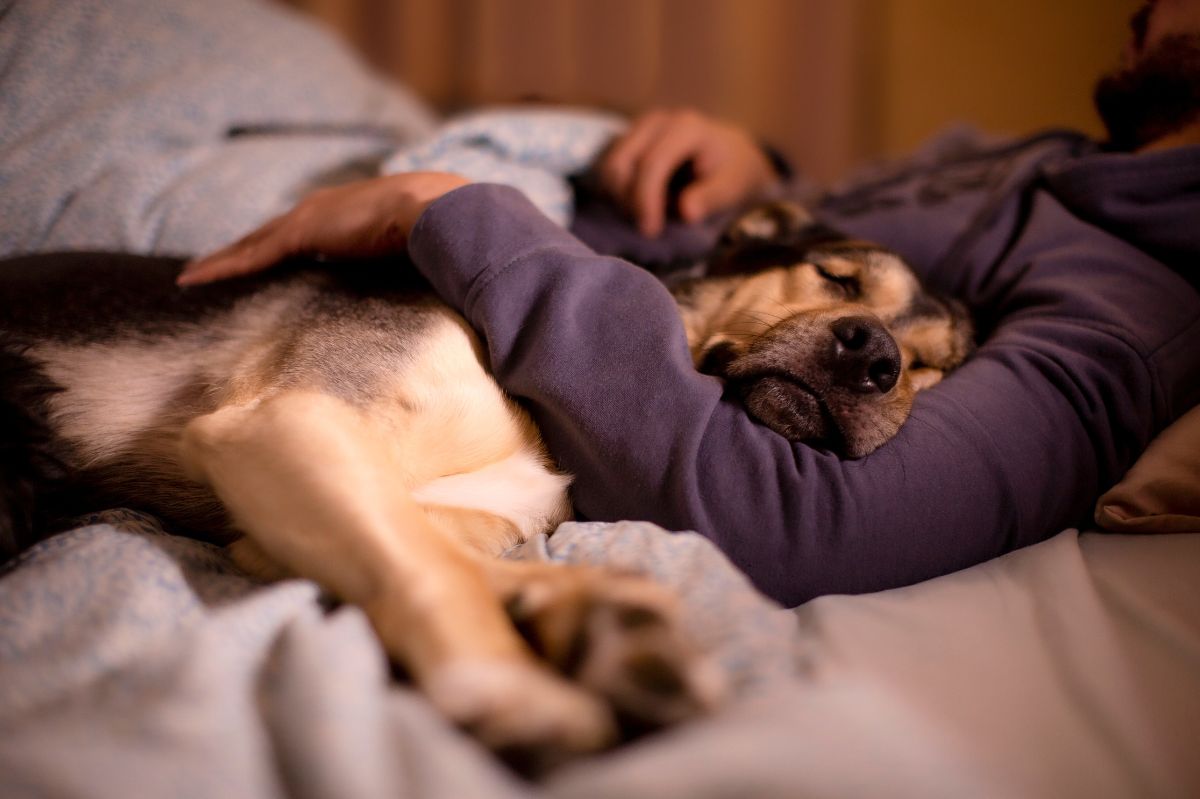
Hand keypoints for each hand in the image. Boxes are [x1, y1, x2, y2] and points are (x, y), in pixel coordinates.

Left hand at [176, 172, 470, 284]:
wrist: (440, 212)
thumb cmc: (441, 235)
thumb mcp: (419, 253)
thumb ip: (410, 267)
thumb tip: (428, 294)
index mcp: (350, 214)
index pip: (305, 234)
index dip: (281, 247)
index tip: (265, 260)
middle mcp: (324, 210)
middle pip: (270, 236)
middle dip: (243, 251)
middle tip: (212, 267)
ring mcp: (310, 219)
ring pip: (253, 244)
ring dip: (223, 260)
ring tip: (193, 277)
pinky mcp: (302, 232)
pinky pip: (253, 255)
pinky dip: (223, 267)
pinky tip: (194, 279)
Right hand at [595, 109, 778, 237]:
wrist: (731, 154)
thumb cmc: (733, 172)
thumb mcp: (732, 187)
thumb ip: (711, 198)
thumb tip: (687, 212)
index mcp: (686, 128)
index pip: (652, 164)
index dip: (646, 200)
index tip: (651, 230)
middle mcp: (657, 121)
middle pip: (621, 164)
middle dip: (629, 201)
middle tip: (649, 227)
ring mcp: (640, 127)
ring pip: (610, 168)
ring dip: (622, 199)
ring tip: (650, 215)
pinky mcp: (629, 139)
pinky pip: (610, 171)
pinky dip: (620, 194)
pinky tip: (642, 205)